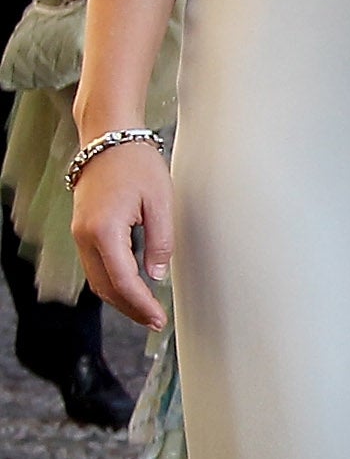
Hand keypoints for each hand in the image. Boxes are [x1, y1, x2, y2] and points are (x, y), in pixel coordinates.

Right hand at [69, 136, 169, 328]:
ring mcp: (79, 233)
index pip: (122, 281)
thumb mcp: (161, 202)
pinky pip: (95, 265)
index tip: (158, 319)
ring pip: (97, 279)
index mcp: (104, 230)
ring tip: (146, 310)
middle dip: (129, 308)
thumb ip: (160, 242)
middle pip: (104, 287)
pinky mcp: (82, 229)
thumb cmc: (136, 163)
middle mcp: (85, 235)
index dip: (141, 304)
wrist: (108, 137)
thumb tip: (156, 276)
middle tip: (154, 320)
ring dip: (119, 298)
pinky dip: (112, 281)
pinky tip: (132, 287)